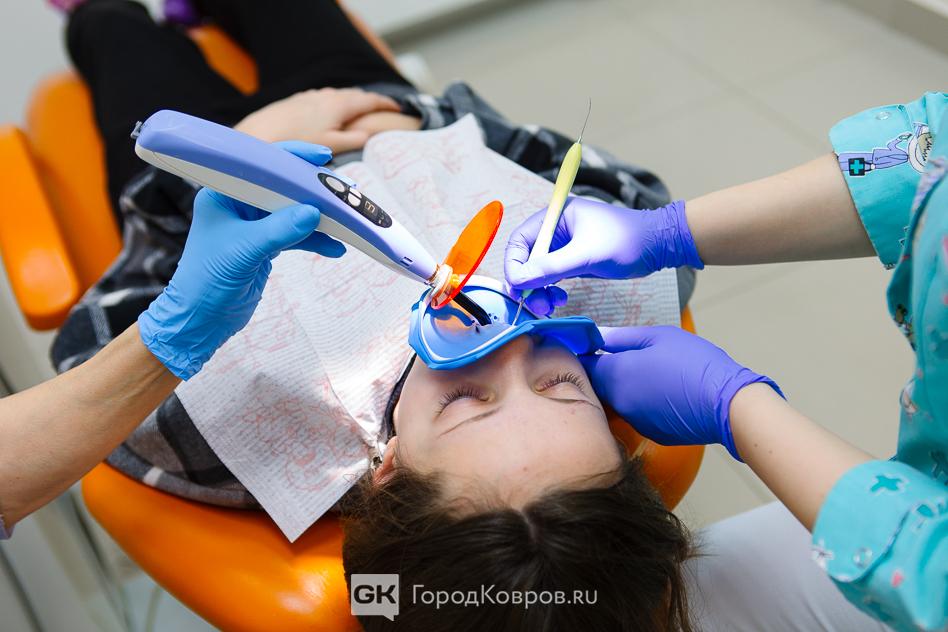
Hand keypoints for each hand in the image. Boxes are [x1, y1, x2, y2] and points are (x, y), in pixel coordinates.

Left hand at [138, 142, 345, 378]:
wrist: (200, 320)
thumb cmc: (207, 281)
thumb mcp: (244, 251)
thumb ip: (279, 230)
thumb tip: (314, 212)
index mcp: (223, 193)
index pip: (261, 166)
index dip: (293, 158)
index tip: (322, 158)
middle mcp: (238, 203)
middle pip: (283, 187)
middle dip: (314, 190)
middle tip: (344, 191)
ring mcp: (253, 224)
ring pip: (293, 212)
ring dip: (320, 218)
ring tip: (348, 221)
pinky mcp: (264, 245)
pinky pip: (296, 235)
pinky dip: (315, 240)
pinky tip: (335, 248)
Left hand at [234, 87, 400, 151]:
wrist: (258, 135)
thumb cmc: (296, 143)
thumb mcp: (332, 146)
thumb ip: (355, 140)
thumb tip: (372, 135)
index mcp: (339, 104)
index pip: (370, 100)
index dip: (387, 104)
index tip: (400, 109)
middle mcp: (326, 95)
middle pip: (354, 95)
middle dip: (370, 103)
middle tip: (382, 111)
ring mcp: (310, 96)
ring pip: (337, 97)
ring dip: (351, 104)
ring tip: (358, 115)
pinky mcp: (296, 101)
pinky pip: (322, 100)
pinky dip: (334, 106)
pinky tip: (329, 118)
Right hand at [504, 198, 702, 315]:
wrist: (657, 246)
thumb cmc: (626, 241)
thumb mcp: (586, 256)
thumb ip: (551, 268)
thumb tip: (518, 280)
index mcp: (555, 217)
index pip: (520, 241)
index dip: (514, 265)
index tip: (518, 287)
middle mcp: (556, 230)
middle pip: (526, 258)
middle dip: (527, 283)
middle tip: (535, 304)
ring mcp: (564, 246)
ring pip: (537, 272)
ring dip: (538, 291)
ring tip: (549, 307)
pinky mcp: (573, 261)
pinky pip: (551, 278)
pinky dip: (550, 291)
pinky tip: (560, 301)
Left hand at [580, 326, 780, 459]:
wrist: (728, 405)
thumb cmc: (694, 363)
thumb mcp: (658, 337)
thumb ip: (622, 337)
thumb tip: (597, 335)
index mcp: (616, 375)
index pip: (583, 365)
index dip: (585, 353)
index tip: (592, 344)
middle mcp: (618, 402)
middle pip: (597, 385)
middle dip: (605, 371)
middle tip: (626, 355)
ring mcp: (633, 421)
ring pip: (617, 401)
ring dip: (625, 388)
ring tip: (651, 373)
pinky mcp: (650, 433)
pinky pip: (637, 414)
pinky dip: (643, 404)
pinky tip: (664, 393)